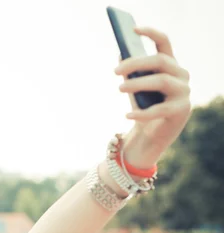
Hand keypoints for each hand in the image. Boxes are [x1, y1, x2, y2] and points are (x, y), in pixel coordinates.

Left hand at [115, 26, 190, 166]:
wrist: (149, 136)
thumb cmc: (141, 106)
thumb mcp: (133, 87)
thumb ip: (130, 71)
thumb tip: (121, 53)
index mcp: (170, 65)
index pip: (164, 43)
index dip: (151, 33)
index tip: (133, 30)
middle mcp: (181, 75)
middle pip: (161, 60)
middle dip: (136, 63)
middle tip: (115, 71)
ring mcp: (183, 93)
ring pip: (162, 81)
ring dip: (138, 84)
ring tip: (120, 88)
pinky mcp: (181, 111)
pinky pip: (160, 109)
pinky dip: (141, 112)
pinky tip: (127, 114)